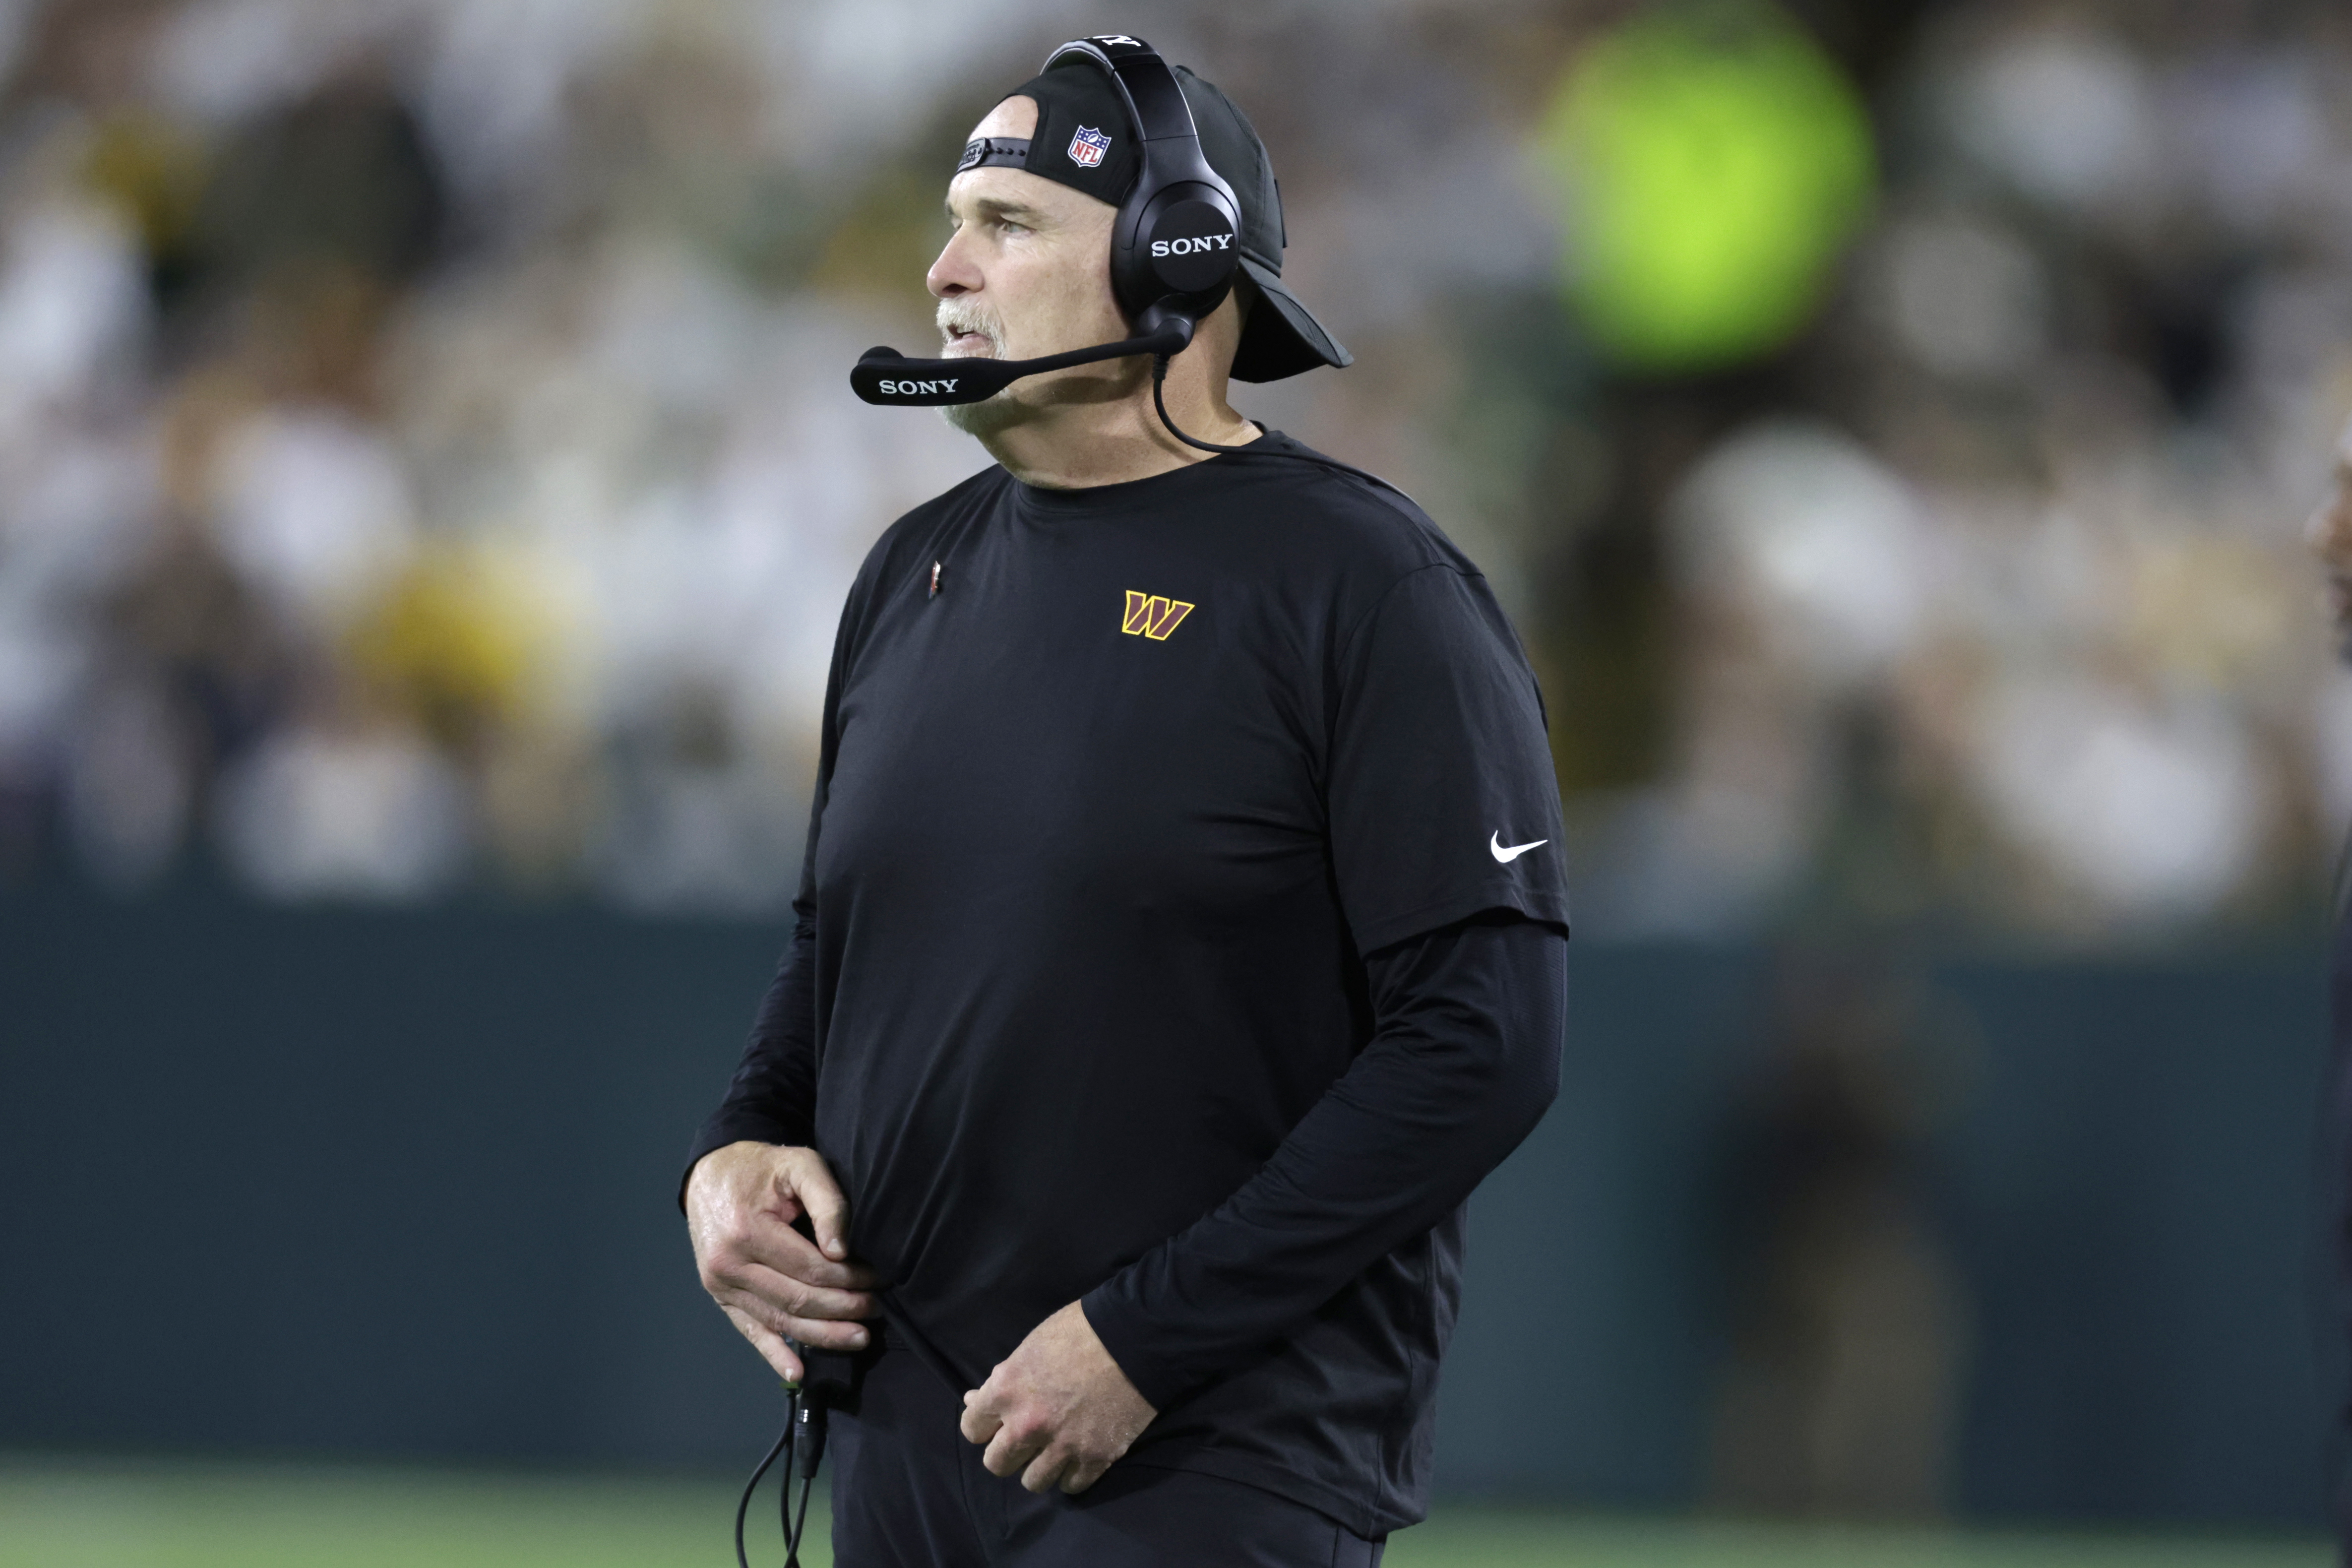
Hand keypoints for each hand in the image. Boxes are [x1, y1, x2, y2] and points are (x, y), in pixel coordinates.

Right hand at [687, 1141, 878, 1383]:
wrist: (710, 1175)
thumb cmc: (762, 1168)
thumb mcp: (799, 1165)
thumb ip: (827, 1201)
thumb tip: (842, 1250)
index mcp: (746, 1231)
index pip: (810, 1269)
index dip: (849, 1279)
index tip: (880, 1278)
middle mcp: (727, 1265)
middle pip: (796, 1299)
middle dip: (842, 1308)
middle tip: (877, 1309)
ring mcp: (720, 1286)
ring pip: (779, 1320)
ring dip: (822, 1334)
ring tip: (859, 1338)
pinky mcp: (720, 1297)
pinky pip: (750, 1331)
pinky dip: (774, 1354)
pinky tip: (798, 1371)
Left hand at [959, 1301, 1156, 1494]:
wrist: (1136, 1337)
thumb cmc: (1080, 1331)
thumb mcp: (1031, 1346)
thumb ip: (1003, 1379)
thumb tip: (976, 1398)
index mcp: (1006, 1391)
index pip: (972, 1429)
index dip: (984, 1424)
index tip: (996, 1422)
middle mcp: (1028, 1424)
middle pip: (996, 1464)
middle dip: (1008, 1451)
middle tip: (1026, 1437)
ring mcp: (1062, 1445)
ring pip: (1032, 1482)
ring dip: (1040, 1467)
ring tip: (1054, 1450)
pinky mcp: (1095, 1458)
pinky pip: (1071, 1486)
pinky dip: (1072, 1474)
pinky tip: (1078, 1456)